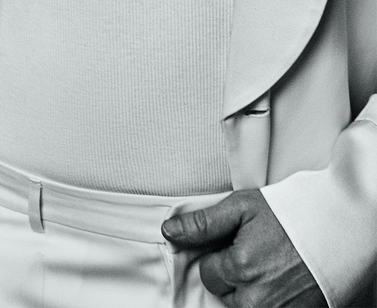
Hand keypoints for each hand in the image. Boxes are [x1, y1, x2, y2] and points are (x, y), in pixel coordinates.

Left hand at [161, 190, 326, 306]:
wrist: (335, 228)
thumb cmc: (289, 214)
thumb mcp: (242, 207)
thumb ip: (203, 223)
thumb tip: (169, 232)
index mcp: (240, 268)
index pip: (207, 272)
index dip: (220, 255)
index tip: (237, 243)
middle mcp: (256, 298)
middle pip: (225, 293)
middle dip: (234, 274)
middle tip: (256, 251)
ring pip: (244, 306)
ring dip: (250, 289)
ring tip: (269, 264)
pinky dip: (269, 298)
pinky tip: (280, 280)